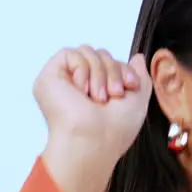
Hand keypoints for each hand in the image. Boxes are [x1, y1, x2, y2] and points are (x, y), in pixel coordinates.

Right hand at [33, 46, 151, 191]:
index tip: (130, 86)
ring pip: (87, 51)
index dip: (123, 69)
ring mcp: (65, 80)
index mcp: (99, 89)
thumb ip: (140, 77)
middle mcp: (81, 84)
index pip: (111, 62)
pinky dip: (82, 70)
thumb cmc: (116, 129)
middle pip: (101, 54)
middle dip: (113, 71)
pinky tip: (81, 91)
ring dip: (100, 73)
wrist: (96, 140)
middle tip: (114, 94)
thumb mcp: (138, 100)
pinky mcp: (50, 76)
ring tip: (98, 97)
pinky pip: (70, 53)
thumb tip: (138, 57)